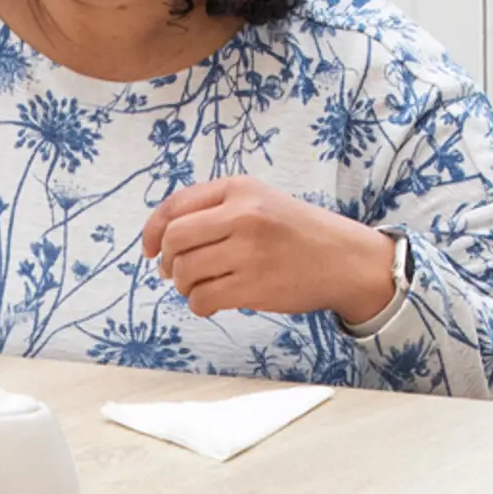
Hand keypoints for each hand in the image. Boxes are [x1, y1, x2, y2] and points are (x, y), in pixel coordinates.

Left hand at [141, 176, 396, 326]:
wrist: (343, 258)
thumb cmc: (297, 232)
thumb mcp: (259, 200)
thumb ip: (215, 209)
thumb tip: (161, 240)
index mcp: (239, 189)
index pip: (175, 206)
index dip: (152, 231)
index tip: (149, 249)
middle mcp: (243, 215)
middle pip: (174, 240)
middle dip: (167, 261)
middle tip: (174, 272)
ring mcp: (249, 251)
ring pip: (185, 271)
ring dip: (184, 285)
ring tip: (201, 286)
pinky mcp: (254, 286)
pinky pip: (202, 298)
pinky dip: (199, 304)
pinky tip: (213, 301)